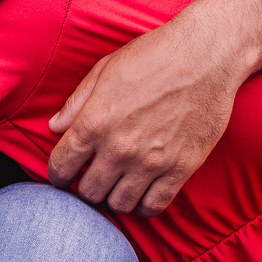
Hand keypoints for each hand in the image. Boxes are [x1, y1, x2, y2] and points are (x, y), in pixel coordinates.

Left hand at [47, 22, 241, 216]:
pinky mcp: (180, 168)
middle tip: (95, 176)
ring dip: (114, 197)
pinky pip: (154, 205)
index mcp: (95, 122)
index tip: (64, 173)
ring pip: (119, 204)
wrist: (205, 55)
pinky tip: (144, 190)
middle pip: (89, 192)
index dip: (58, 174)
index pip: (61, 167)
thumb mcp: (106, 69)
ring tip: (119, 183)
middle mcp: (119, 148)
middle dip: (87, 186)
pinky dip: (144, 204)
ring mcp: (151, 162)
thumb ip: (77, 102)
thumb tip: (55, 126)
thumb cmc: (154, 56)